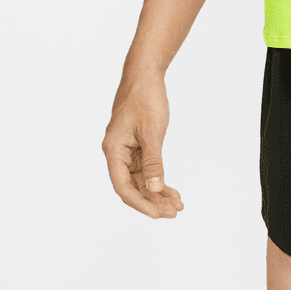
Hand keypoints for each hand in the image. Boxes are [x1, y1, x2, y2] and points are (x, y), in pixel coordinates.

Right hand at [103, 71, 183, 218]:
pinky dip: (159, 181)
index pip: (123, 186)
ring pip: (141, 181)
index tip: (157, 215)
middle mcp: (117, 153)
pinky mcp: (137, 147)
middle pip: (132, 187)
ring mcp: (127, 151)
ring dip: (158, 194)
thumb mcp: (152, 132)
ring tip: (177, 205)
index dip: (139, 203)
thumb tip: (154, 189)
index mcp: (113, 150)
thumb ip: (154, 162)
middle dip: (152, 202)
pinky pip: (146, 170)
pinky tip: (172, 191)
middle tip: (174, 212)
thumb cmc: (145, 98)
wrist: (145, 75)